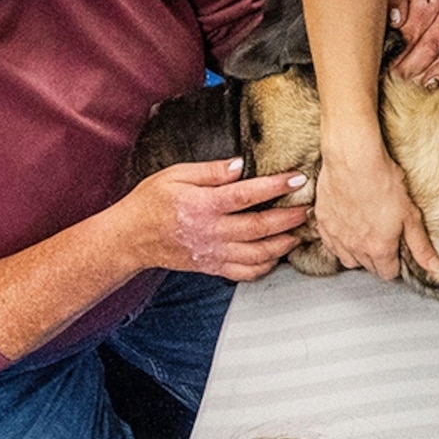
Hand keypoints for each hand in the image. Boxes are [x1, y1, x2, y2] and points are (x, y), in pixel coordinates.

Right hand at [115, 159, 308, 280]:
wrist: (131, 237)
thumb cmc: (151, 202)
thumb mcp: (175, 175)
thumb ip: (210, 171)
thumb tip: (240, 165)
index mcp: (203, 205)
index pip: (248, 195)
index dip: (276, 186)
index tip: (297, 178)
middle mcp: (211, 232)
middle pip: (260, 228)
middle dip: (289, 218)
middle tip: (308, 209)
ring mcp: (213, 253)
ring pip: (258, 255)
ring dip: (283, 244)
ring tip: (298, 233)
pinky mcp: (212, 267)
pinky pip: (245, 273)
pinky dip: (265, 267)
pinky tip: (275, 256)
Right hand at [316, 144, 438, 280]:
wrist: (353, 160)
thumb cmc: (384, 183)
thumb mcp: (410, 215)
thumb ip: (421, 246)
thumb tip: (435, 268)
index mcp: (379, 249)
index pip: (387, 273)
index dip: (395, 263)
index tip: (398, 250)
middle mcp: (355, 248)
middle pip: (368, 266)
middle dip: (378, 258)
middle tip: (384, 238)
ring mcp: (336, 236)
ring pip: (347, 259)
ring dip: (357, 253)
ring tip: (366, 235)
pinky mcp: (322, 222)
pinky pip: (330, 244)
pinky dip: (339, 241)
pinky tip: (347, 228)